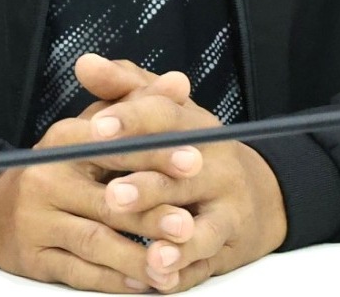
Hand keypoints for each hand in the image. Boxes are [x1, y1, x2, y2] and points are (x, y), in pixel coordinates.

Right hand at [0, 56, 202, 291]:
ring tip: (173, 264)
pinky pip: (79, 273)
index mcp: (63, 140)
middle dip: (151, 214)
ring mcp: (36, 221)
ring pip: (95, 242)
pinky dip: (113, 280)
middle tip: (188, 224)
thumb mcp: (92, 128)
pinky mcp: (33, 259)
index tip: (194, 161)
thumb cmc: (61, 167)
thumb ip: (137, 104)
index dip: (154, 153)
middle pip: (106, 201)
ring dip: (137, 256)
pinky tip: (142, 282)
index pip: (112, 145)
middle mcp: (45, 179)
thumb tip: (179, 82)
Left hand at [93, 89, 288, 292]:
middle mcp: (216, 166)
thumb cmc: (192, 149)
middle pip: (182, 176)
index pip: (163, 118)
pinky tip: (161, 280)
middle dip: (148, 187)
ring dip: (175, 239)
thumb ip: (122, 87)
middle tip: (113, 195)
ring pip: (203, 227)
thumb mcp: (162, 111)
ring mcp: (227, 209)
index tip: (96, 128)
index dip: (129, 122)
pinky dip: (183, 273)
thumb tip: (85, 63)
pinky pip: (205, 264)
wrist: (254, 195)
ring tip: (150, 252)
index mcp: (195, 126)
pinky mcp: (227, 248)